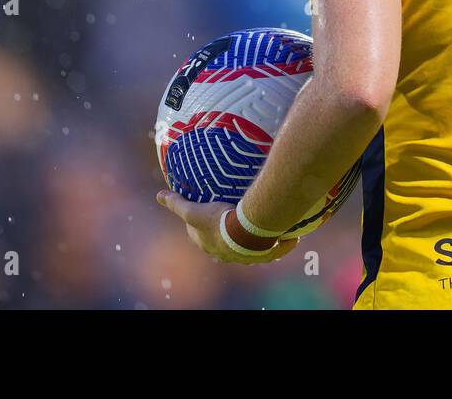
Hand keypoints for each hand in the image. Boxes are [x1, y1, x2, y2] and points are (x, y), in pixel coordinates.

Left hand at [156, 190, 298, 263]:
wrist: (243, 232)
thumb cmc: (218, 221)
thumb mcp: (193, 211)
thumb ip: (177, 203)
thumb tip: (159, 196)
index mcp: (211, 247)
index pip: (203, 238)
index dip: (204, 228)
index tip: (212, 213)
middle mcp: (229, 255)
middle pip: (229, 245)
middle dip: (232, 235)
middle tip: (238, 218)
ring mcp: (248, 256)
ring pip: (254, 249)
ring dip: (259, 241)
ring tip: (265, 228)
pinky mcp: (267, 254)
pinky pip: (278, 250)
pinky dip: (284, 245)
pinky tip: (293, 238)